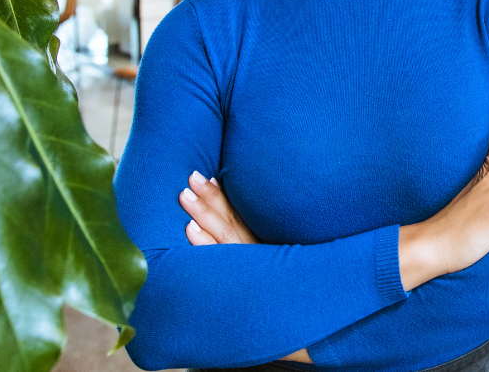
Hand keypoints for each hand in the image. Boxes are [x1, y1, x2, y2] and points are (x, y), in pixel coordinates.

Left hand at [180, 174, 310, 361]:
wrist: (304, 313)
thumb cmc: (285, 285)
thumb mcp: (276, 256)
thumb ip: (257, 238)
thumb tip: (238, 215)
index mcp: (263, 242)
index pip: (240, 213)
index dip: (223, 194)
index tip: (208, 175)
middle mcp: (256, 252)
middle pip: (230, 219)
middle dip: (210, 197)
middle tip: (191, 177)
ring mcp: (249, 266)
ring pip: (223, 235)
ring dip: (203, 213)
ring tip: (184, 196)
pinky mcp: (242, 281)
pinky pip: (220, 261)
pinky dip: (205, 244)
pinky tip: (190, 231)